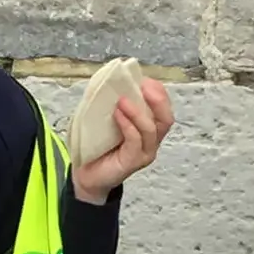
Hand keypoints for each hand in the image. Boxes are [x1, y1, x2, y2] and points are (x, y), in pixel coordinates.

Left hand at [72, 78, 174, 205]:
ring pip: (152, 130)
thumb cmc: (96, 145)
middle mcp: (151, 140)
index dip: (158, 92)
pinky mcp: (133, 162)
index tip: (144, 79)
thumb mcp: (105, 118)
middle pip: (166, 119)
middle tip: (143, 86)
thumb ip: (112, 102)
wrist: (86, 174)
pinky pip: (136, 141)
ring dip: (138, 112)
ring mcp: (145, 152)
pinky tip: (117, 115)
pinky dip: (128, 126)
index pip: (163, 108)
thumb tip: (110, 79)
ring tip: (123, 101)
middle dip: (158, 100)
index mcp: (148, 127)